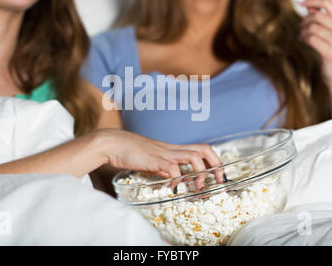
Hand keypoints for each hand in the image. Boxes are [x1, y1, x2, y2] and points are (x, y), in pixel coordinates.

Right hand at [94, 129, 222, 187]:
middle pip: (203, 149)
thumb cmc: (130, 152)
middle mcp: (172, 149)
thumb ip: (164, 169)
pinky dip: (178, 179)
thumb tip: (175, 179)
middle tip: (218, 179)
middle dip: (216, 164)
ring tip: (198, 186)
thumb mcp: (152, 162)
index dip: (213, 160)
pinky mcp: (155, 159)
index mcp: (173, 149)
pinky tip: (175, 188)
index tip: (217, 174)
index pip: (201, 149)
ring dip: (200, 173)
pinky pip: (173, 168)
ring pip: (193, 156)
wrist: (113, 143)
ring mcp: (164, 153)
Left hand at [299, 0, 331, 83]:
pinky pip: (311, 39)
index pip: (328, 3)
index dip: (312, 1)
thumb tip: (308, 4)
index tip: (300, 1)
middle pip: (317, 16)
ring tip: (301, 36)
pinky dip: (303, 38)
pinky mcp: (330, 52)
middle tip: (300, 26)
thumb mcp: (331, 32)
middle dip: (305, 20)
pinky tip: (302, 41)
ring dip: (302, 31)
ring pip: (313, 28)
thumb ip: (321, 18)